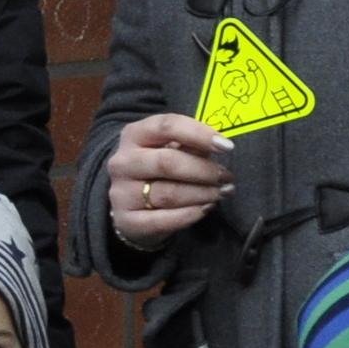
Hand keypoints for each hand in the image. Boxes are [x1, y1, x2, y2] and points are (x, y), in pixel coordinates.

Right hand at [103, 113, 232, 247]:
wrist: (129, 206)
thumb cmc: (157, 171)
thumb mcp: (170, 149)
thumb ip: (191, 145)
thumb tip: (219, 146)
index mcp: (134, 135)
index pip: (167, 126)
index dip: (199, 134)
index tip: (227, 146)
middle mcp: (123, 162)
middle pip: (167, 162)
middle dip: (204, 170)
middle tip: (227, 177)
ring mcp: (121, 193)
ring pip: (168, 194)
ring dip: (202, 194)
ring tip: (221, 193)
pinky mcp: (127, 221)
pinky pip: (163, 220)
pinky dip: (189, 215)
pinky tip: (205, 209)